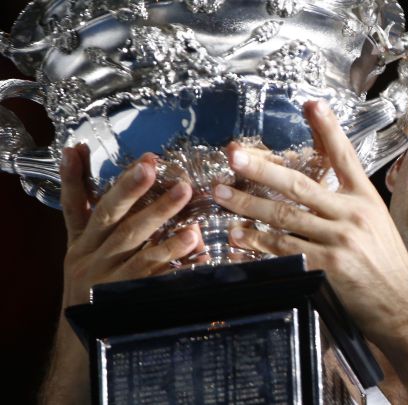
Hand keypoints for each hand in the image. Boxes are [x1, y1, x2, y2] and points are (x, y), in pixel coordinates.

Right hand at [41, 147, 199, 404]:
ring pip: (138, 249)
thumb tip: (74, 152)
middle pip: (112, 219)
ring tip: (185, 208)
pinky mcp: (132, 298)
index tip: (80, 148)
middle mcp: (93, 257)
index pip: (75, 204)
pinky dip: (178, 264)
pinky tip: (197, 251)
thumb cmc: (88, 282)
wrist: (84, 336)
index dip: (75, 176)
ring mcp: (112, 279)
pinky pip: (158, 278)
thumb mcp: (78, 245)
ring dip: (162, 227)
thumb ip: (81, 205)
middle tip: (154, 167)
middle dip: (131, 191)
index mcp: (81, 242)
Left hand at [212, 101, 407, 401]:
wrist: (403, 304)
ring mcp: (339, 240)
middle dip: (262, 168)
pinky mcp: (327, 266)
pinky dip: (258, 242)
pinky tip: (238, 234)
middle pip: (300, 184)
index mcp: (365, 199)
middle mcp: (352, 214)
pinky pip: (284, 249)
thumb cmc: (388, 263)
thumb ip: (349, 198)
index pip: (345, 156)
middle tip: (234, 156)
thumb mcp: (375, 221)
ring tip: (223, 193)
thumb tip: (325, 176)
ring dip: (248, 204)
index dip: (327, 128)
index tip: (311, 105)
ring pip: (284, 217)